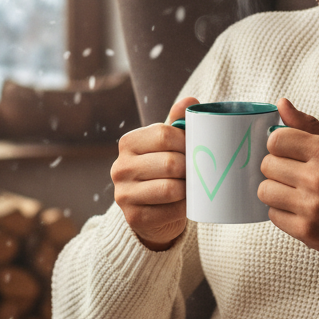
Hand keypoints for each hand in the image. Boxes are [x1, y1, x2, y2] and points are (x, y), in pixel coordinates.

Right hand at [111, 96, 198, 250]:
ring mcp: (124, 194)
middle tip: (199, 171)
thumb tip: (191, 100)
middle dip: (191, 168)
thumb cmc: (162, 172)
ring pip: (171, 188)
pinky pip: (171, 210)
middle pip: (170, 162)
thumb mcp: (167, 146)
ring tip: (192, 186)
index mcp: (128, 143)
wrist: (151, 214)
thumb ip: (177, 123)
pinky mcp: (134, 217)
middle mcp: (120, 168)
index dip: (186, 141)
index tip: (196, 149)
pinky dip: (185, 208)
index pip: (163, 134)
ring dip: (189, 189)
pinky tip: (185, 204)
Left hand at [259, 97, 318, 260]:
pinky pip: (272, 214)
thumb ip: (309, 125)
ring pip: (265, 190)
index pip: (276, 139)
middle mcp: (318, 178)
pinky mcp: (306, 231)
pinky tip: (299, 208)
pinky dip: (281, 211)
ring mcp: (311, 206)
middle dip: (276, 167)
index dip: (278, 144)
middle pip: (267, 165)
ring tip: (294, 191)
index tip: (286, 150)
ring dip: (275, 190)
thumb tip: (282, 103)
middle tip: (293, 173)